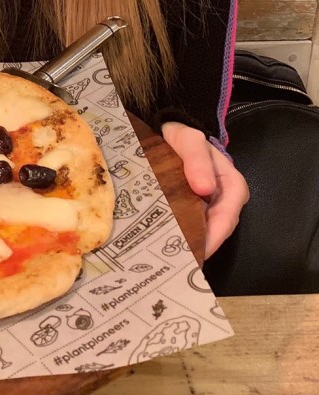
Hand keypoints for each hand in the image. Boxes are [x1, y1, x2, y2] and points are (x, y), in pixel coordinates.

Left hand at [160, 121, 248, 258]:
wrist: (168, 132)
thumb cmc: (183, 136)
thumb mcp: (190, 141)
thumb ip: (198, 160)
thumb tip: (205, 189)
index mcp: (232, 186)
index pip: (226, 219)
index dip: (213, 238)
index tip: (195, 252)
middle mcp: (224, 202)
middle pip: (215, 231)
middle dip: (198, 246)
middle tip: (176, 262)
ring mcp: (208, 208)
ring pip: (202, 232)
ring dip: (187, 244)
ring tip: (167, 259)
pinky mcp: (192, 210)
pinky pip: (189, 226)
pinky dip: (179, 235)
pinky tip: (163, 245)